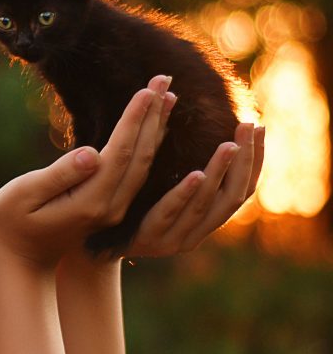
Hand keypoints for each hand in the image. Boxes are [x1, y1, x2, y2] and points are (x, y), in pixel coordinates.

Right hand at [0, 75, 175, 270]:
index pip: (119, 154)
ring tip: (168, 94)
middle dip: (152, 116)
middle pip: (139, 157)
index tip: (146, 90)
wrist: (23, 256)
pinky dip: (148, 144)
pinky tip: (155, 126)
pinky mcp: (113, 206)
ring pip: (144, 164)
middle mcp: (110, 207)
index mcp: (90, 202)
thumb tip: (90, 153)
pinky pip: (138, 172)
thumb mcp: (23, 196)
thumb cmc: (13, 221)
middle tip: (164, 78)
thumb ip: (58, 176)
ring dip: (156, 128)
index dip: (133, 121)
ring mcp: (114, 209)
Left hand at [127, 122, 264, 257]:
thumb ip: (180, 162)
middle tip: (248, 127)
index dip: (254, 161)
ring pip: (204, 204)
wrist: (94, 241)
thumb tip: (192, 111)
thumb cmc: (130, 207)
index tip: (260, 127)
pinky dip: (185, 194)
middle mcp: (196, 233)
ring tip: (230, 145)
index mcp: (204, 221)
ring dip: (220, 172)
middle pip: (232, 197)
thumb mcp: (160, 184)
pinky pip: (169, 213)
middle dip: (244, 161)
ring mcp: (173, 239)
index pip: (242, 190)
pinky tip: (196, 174)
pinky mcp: (148, 238)